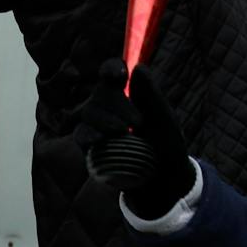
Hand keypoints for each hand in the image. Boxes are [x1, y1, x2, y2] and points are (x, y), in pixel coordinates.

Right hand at [70, 59, 195, 214]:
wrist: (162, 178)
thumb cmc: (165, 144)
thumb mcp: (164, 118)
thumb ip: (151, 94)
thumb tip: (138, 67)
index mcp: (126, 92)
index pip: (111, 72)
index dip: (111, 69)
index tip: (119, 76)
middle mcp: (107, 106)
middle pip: (100, 93)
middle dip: (118, 104)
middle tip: (138, 121)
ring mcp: (96, 125)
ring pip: (88, 112)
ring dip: (106, 120)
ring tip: (123, 132)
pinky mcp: (89, 146)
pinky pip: (81, 134)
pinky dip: (90, 135)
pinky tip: (101, 139)